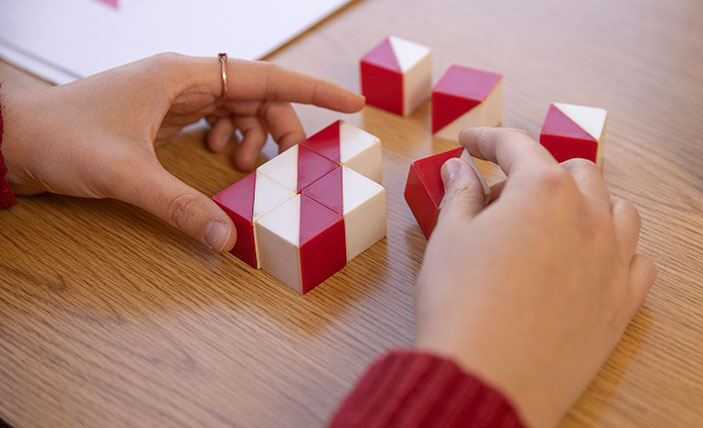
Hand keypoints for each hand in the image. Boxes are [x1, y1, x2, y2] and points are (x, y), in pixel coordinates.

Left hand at [0, 53, 363, 250]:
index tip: (353, 102)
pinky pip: (216, 118)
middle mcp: (183, 78)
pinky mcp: (164, 113)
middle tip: (290, 166)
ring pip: (238, 107)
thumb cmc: (62, 139)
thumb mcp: (124, 175)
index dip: (313, 90)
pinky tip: (220, 160)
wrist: (16, 139)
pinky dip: (230, 139)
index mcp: (181, 75)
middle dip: (282, 127)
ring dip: (254, 136)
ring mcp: (174, 94)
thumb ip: (179, 206)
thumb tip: (228, 238)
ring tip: (245, 169)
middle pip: (257, 94)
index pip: (265, 75)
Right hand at [414, 128, 656, 427]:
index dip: (487, 140)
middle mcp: (589, 217)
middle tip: (502, 196)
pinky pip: (637, 260)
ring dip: (586, 203)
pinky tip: (590, 260)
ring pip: (617, 209)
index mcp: (543, 191)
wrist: (488, 378)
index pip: (517, 146)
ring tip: (553, 222)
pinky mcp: (622, 302)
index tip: (470, 144)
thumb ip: (460, 194)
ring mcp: (613, 260)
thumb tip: (461, 170)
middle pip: (574, 170)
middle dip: (538, 172)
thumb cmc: (462, 306)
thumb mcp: (449, 238)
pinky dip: (615, 250)